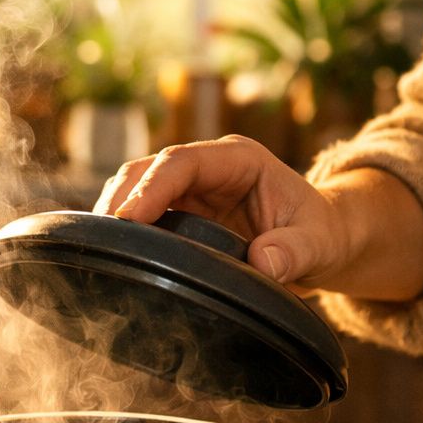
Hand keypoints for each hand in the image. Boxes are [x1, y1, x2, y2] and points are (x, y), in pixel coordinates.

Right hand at [93, 135, 356, 292]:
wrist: (322, 240)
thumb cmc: (321, 234)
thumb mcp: (319, 243)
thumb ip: (295, 251)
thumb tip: (264, 262)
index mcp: (238, 160)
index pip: (181, 161)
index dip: (150, 187)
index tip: (129, 219)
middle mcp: (206, 167)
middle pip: (145, 170)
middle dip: (120, 200)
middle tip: (103, 241)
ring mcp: (188, 189)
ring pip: (133, 189)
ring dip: (114, 215)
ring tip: (100, 250)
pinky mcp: (177, 213)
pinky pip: (139, 216)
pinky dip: (123, 232)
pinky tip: (112, 256)